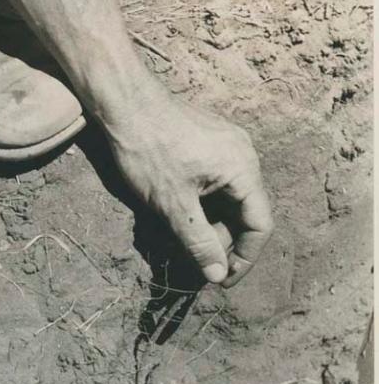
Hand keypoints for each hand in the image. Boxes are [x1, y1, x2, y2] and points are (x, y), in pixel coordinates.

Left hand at [102, 89, 272, 286]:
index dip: (244, 258)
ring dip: (209, 224)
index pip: (260, 225)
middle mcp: (244, 156)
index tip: (222, 281)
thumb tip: (218, 276)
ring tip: (180, 236)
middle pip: (244, 213)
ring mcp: (227, 147)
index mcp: (244, 170)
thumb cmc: (148, 151)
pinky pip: (216, 184)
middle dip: (221, 241)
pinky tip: (178, 211)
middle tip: (193, 258)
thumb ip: (200, 243)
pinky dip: (202, 205)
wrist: (123, 102)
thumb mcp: (173, 206)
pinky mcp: (209, 144)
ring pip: (228, 200)